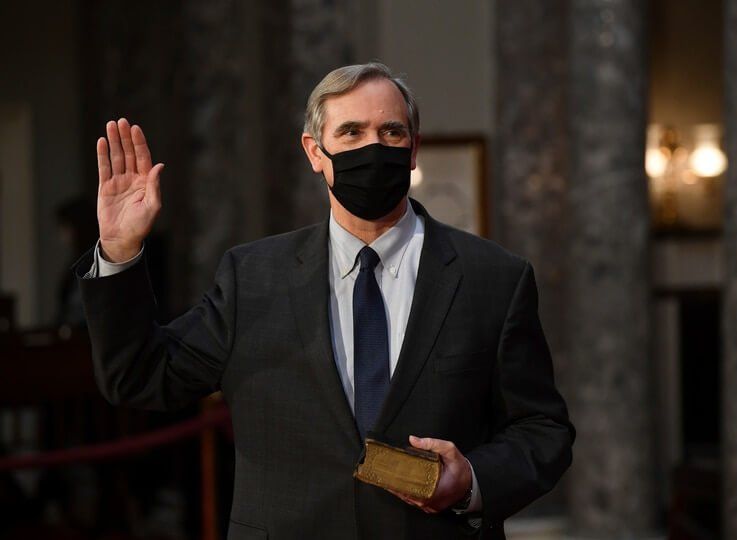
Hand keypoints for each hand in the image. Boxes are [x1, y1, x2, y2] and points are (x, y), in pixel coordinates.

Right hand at [97, 118, 163, 261]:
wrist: (122, 238)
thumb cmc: (140, 225)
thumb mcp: (152, 206)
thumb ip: (154, 185)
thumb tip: (159, 166)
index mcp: (146, 182)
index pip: (142, 157)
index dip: (139, 143)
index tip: (135, 128)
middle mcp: (133, 179)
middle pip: (128, 153)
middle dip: (125, 137)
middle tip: (121, 121)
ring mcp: (119, 182)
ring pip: (116, 157)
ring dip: (113, 141)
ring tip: (110, 125)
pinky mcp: (105, 187)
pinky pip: (104, 168)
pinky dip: (102, 154)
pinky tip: (102, 141)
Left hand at [389, 435, 471, 513]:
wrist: (471, 484)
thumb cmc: (461, 469)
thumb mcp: (451, 451)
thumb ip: (433, 444)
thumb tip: (412, 440)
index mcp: (434, 491)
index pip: (408, 488)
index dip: (395, 481)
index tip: (385, 473)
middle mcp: (429, 502)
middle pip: (404, 494)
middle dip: (393, 483)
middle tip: (381, 471)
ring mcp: (428, 507)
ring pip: (407, 498)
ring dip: (397, 488)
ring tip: (385, 476)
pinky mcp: (429, 507)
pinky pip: (413, 500)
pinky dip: (404, 492)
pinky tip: (396, 484)